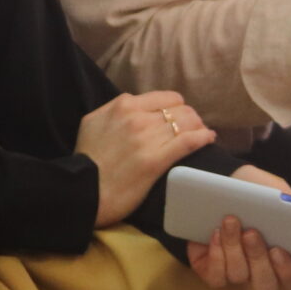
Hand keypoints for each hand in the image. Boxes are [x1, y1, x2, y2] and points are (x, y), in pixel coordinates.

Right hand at [76, 91, 216, 226]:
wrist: (81, 191)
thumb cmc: (87, 160)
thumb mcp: (93, 123)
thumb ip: (115, 111)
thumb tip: (134, 106)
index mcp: (122, 105)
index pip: (166, 98)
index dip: (177, 108)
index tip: (179, 119)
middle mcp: (136, 118)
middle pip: (180, 109)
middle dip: (190, 118)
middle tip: (193, 130)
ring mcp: (146, 138)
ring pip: (188, 122)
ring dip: (198, 128)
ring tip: (201, 136)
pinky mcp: (155, 161)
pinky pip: (189, 141)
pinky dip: (203, 137)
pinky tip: (209, 139)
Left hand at [187, 168, 290, 289]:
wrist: (221, 189)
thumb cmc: (254, 190)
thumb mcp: (275, 188)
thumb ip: (289, 202)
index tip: (279, 250)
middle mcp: (267, 271)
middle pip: (267, 286)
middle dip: (258, 259)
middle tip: (251, 233)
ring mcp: (240, 274)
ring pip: (239, 276)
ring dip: (234, 248)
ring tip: (231, 221)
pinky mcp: (214, 273)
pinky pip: (216, 277)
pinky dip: (216, 255)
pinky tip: (215, 233)